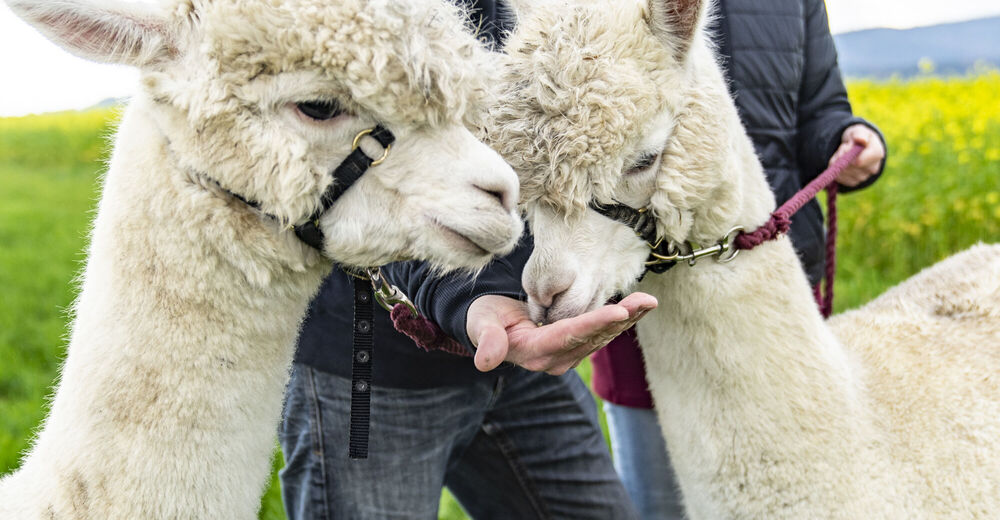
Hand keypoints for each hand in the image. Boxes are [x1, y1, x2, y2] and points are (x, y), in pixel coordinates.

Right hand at [466, 293, 656, 374]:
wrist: (491, 327)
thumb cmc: (485, 319)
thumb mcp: (481, 325)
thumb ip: (487, 341)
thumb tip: (484, 362)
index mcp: (534, 352)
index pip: (569, 336)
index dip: (594, 323)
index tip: (619, 311)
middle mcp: (555, 359)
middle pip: (593, 337)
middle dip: (621, 318)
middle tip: (646, 301)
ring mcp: (568, 356)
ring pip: (603, 336)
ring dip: (628, 318)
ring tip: (649, 301)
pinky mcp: (576, 348)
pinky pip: (603, 333)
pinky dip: (623, 319)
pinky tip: (641, 306)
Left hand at [829, 124, 884, 186]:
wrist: (857, 147)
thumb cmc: (859, 137)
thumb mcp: (859, 131)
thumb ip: (860, 134)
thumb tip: (860, 139)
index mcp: (877, 153)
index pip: (860, 161)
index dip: (849, 155)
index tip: (846, 146)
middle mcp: (873, 168)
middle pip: (849, 167)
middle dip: (842, 155)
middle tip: (843, 147)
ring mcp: (863, 177)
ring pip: (843, 172)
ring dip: (837, 162)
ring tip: (843, 154)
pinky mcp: (854, 182)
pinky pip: (840, 178)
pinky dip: (836, 170)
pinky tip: (841, 163)